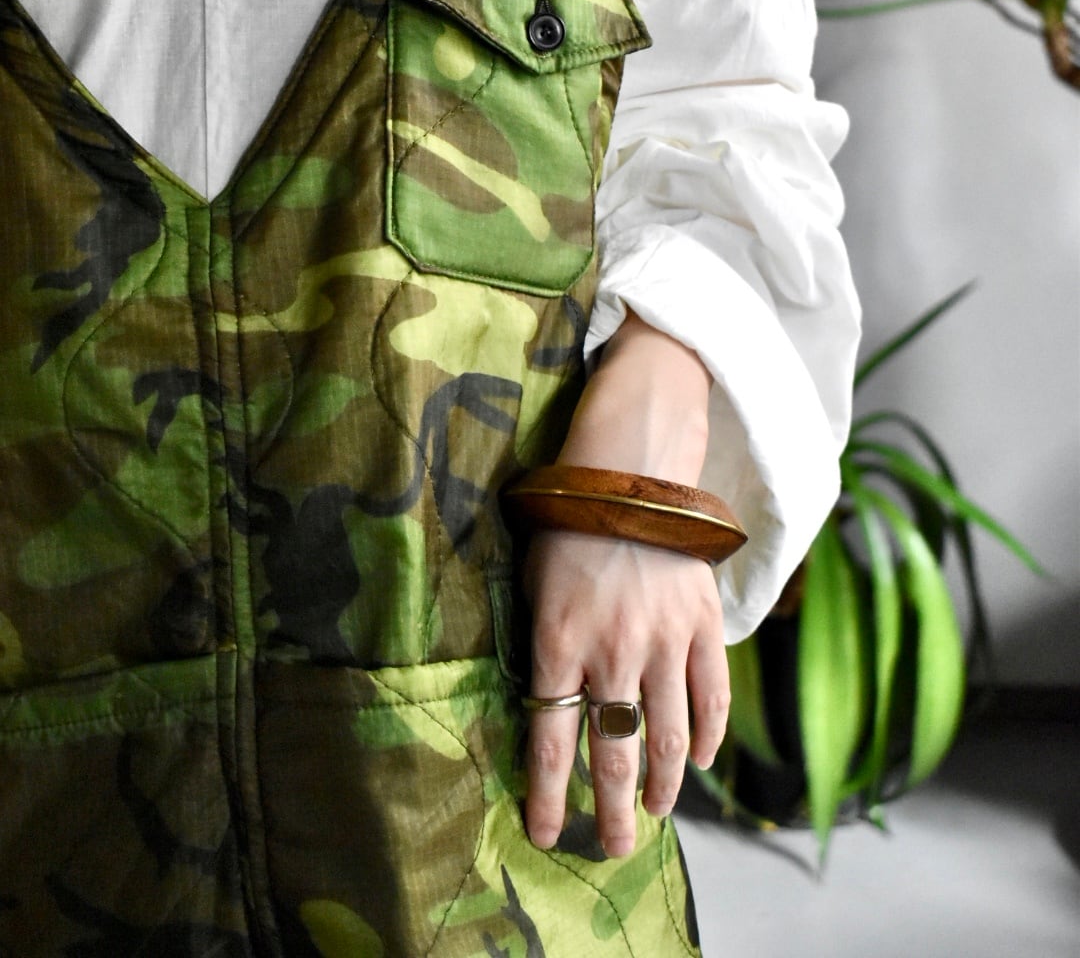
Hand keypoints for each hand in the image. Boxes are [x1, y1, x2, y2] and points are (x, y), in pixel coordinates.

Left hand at [521, 313, 729, 857]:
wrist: (630, 472)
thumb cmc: (568, 526)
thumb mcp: (533, 583)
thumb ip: (541, 646)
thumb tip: (541, 705)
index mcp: (560, 643)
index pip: (551, 741)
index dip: (550, 796)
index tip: (550, 832)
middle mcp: (613, 653)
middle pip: (615, 755)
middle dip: (614, 812)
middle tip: (614, 847)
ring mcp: (664, 643)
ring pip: (669, 739)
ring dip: (665, 787)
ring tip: (658, 814)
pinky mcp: (703, 627)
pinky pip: (712, 698)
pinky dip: (709, 737)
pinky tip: (700, 762)